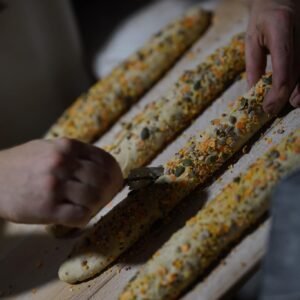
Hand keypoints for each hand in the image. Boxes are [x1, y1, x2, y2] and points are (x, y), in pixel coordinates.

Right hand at [0, 138, 122, 226]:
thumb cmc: (24, 163)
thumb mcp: (50, 148)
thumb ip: (76, 154)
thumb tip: (104, 166)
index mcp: (67, 146)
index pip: (105, 160)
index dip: (115, 172)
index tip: (116, 180)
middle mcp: (62, 163)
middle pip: (103, 179)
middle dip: (110, 190)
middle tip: (108, 196)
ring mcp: (55, 186)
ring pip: (94, 198)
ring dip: (98, 204)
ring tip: (92, 206)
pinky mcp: (47, 208)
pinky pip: (80, 215)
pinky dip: (85, 217)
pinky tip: (79, 215)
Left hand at [246, 0, 299, 113]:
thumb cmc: (264, 15)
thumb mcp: (252, 38)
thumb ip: (253, 64)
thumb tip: (253, 90)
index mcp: (281, 28)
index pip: (283, 69)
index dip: (277, 93)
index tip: (268, 107)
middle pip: (298, 72)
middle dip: (288, 95)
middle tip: (277, 109)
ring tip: (293, 103)